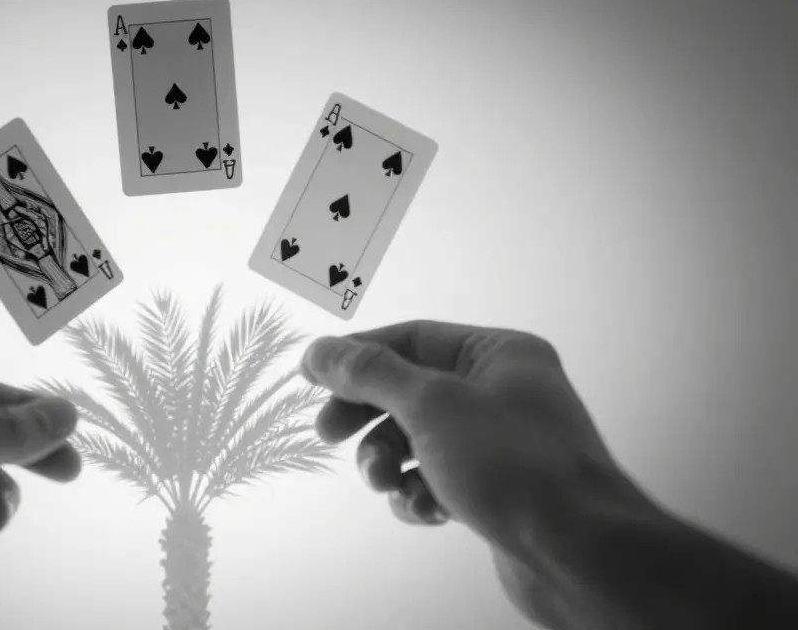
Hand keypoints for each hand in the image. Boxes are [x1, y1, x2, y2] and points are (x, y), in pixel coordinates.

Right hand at [301, 321, 631, 628]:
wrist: (580, 553)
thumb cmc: (513, 464)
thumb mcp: (430, 405)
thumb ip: (369, 374)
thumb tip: (320, 350)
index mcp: (499, 354)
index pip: (412, 338)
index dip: (358, 356)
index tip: (311, 378)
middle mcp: (503, 392)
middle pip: (410, 390)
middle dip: (367, 416)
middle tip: (329, 435)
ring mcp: (502, 445)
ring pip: (420, 440)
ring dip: (390, 461)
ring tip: (385, 483)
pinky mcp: (498, 492)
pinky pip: (439, 480)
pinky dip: (420, 494)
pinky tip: (425, 510)